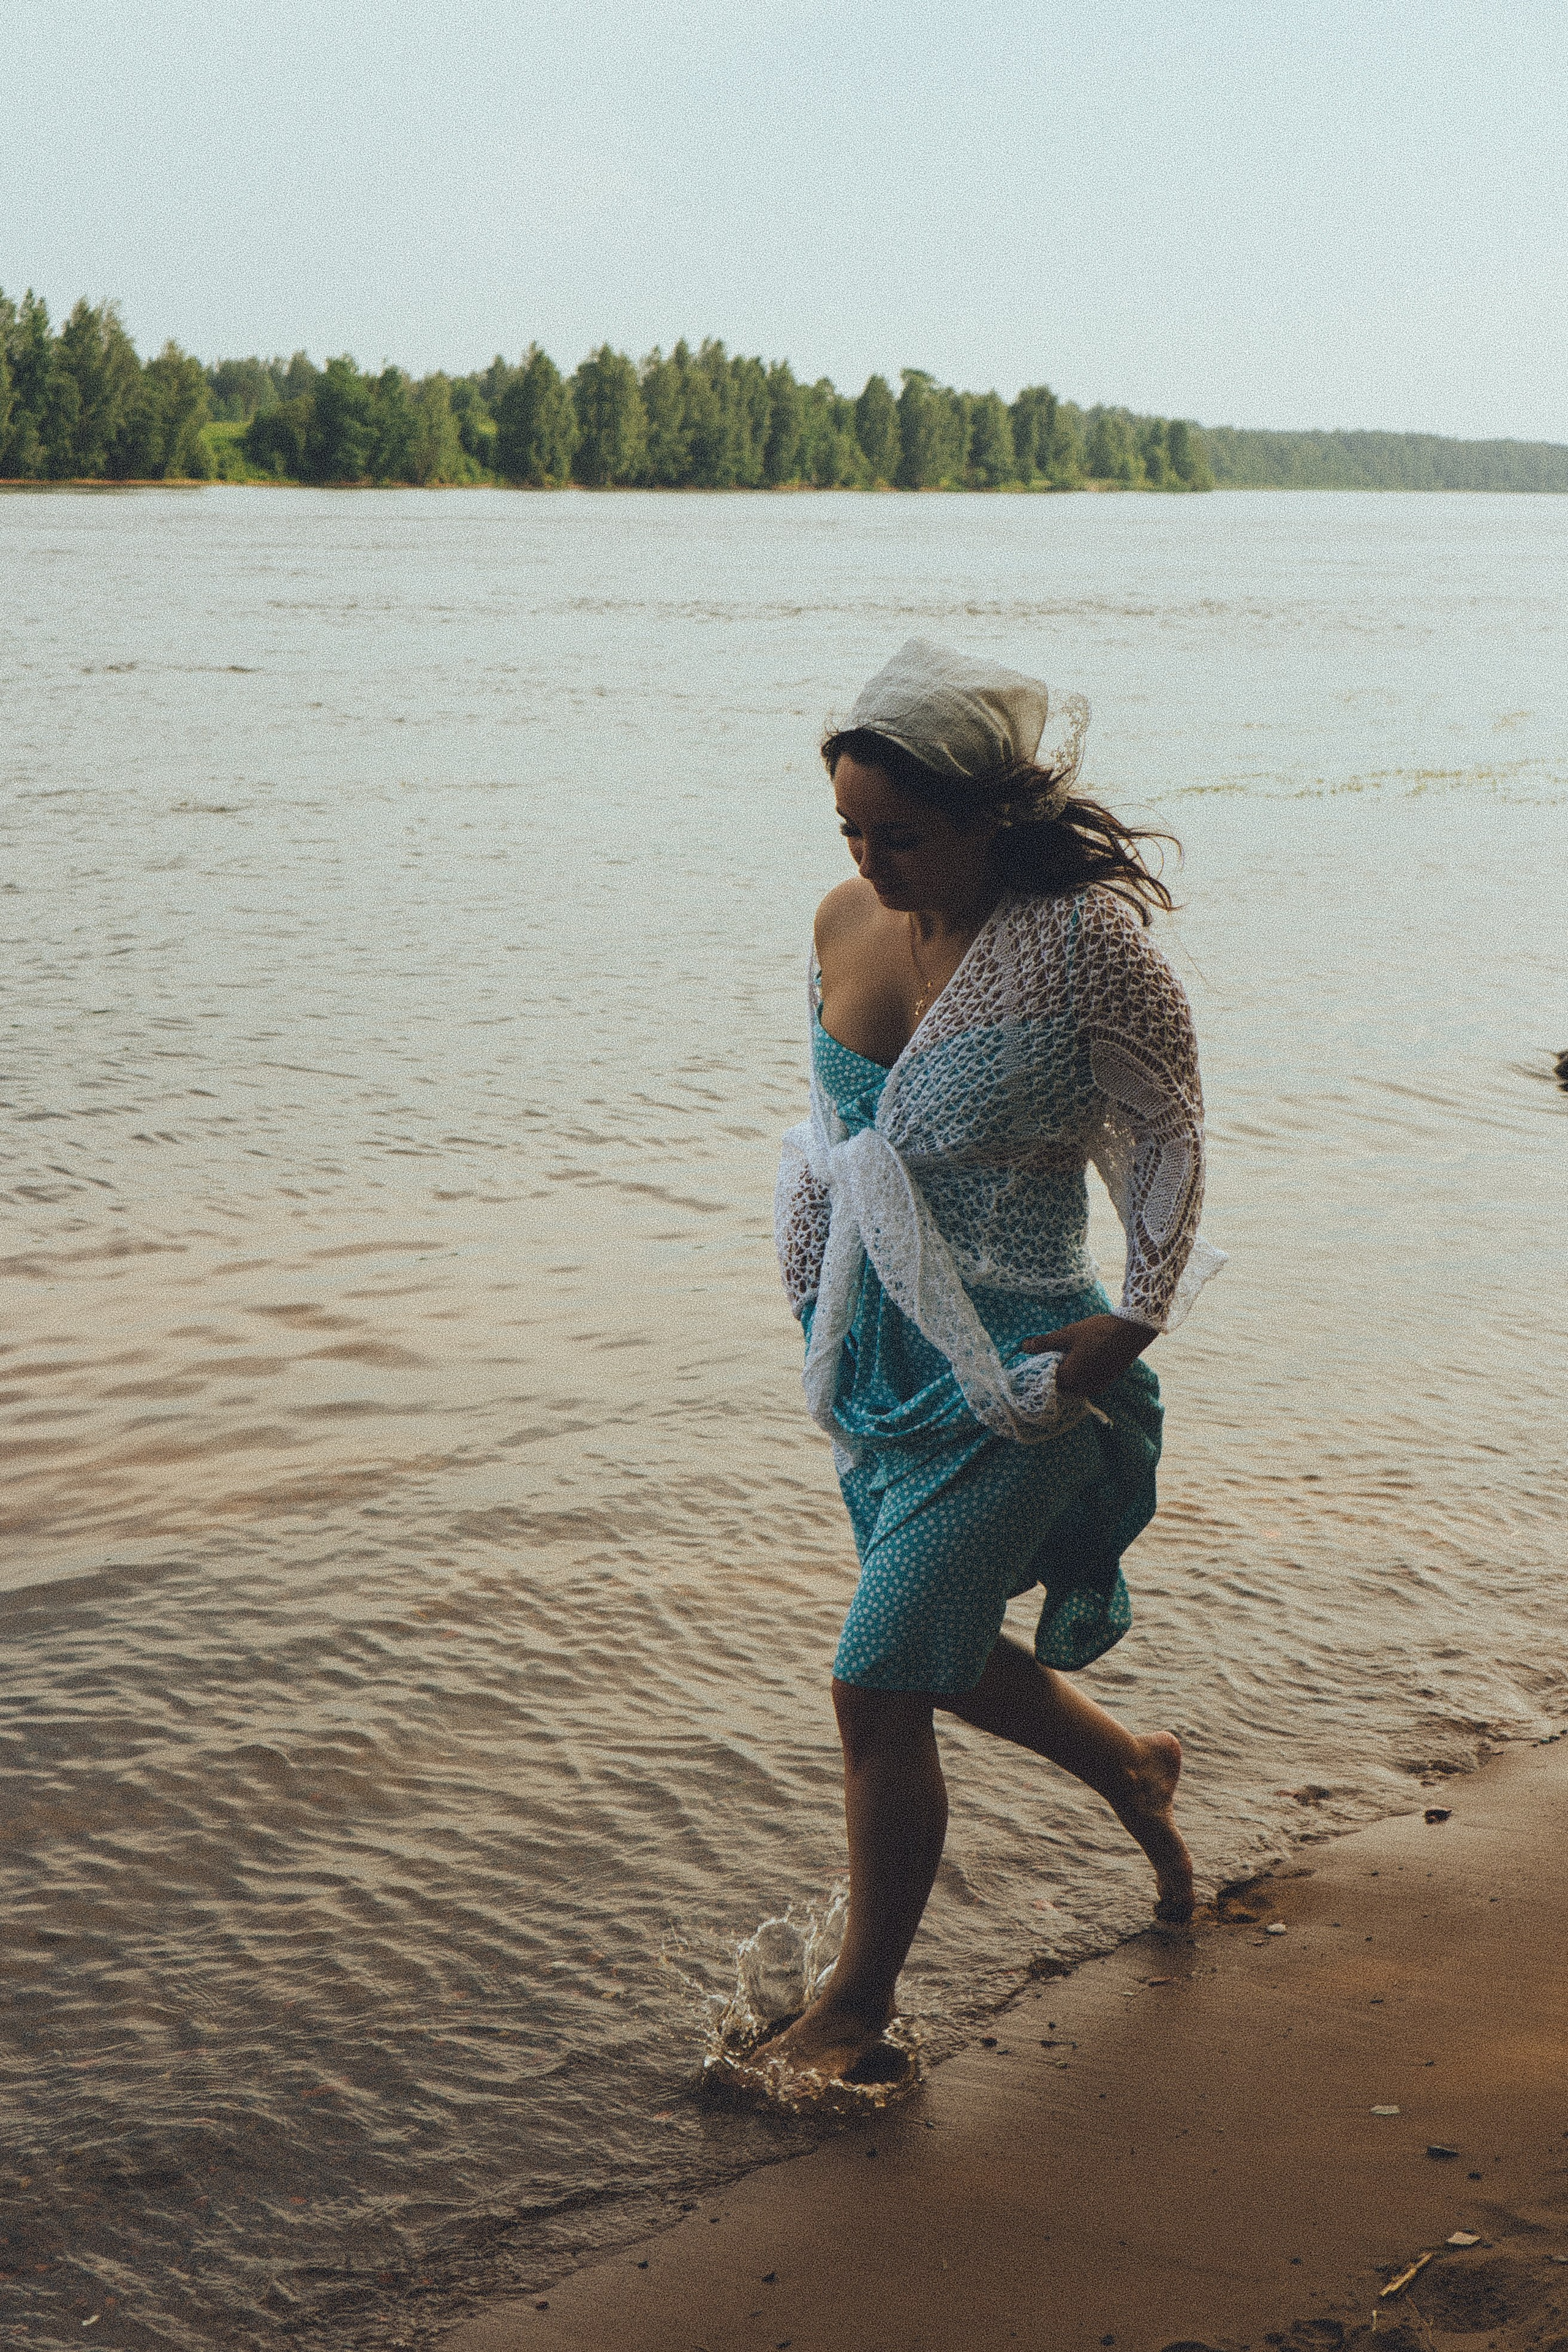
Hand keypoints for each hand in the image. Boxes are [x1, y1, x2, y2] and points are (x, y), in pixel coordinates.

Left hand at [1023, 1313, 1154, 1397]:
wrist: (1131, 1332)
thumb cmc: (1097, 1331)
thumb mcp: (1068, 1334)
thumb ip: (1045, 1343)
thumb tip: (1024, 1347)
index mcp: (1070, 1378)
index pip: (1046, 1382)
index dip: (1040, 1372)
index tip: (1035, 1361)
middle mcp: (1082, 1388)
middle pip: (1059, 1388)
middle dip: (1053, 1376)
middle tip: (1049, 1358)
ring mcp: (1095, 1388)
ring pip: (1072, 1389)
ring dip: (1066, 1378)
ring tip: (1064, 1359)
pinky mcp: (1104, 1384)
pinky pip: (1084, 1386)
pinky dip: (1078, 1379)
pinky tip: (1078, 1363)